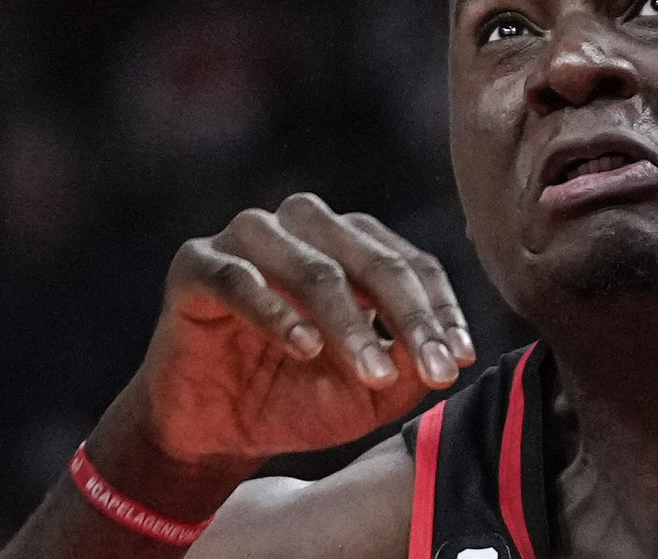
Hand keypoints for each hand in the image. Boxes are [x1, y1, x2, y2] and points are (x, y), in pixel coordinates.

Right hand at [110, 193, 471, 478]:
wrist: (213, 430)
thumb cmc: (293, 400)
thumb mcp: (364, 396)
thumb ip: (405, 369)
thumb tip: (446, 349)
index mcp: (348, 244)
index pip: (408, 262)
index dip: (439, 309)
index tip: (460, 359)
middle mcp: (302, 228)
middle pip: (369, 256)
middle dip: (408, 316)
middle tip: (434, 370)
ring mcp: (246, 239)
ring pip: (311, 266)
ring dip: (349, 319)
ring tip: (373, 371)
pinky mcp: (196, 263)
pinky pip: (239, 278)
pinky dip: (276, 312)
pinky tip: (305, 348)